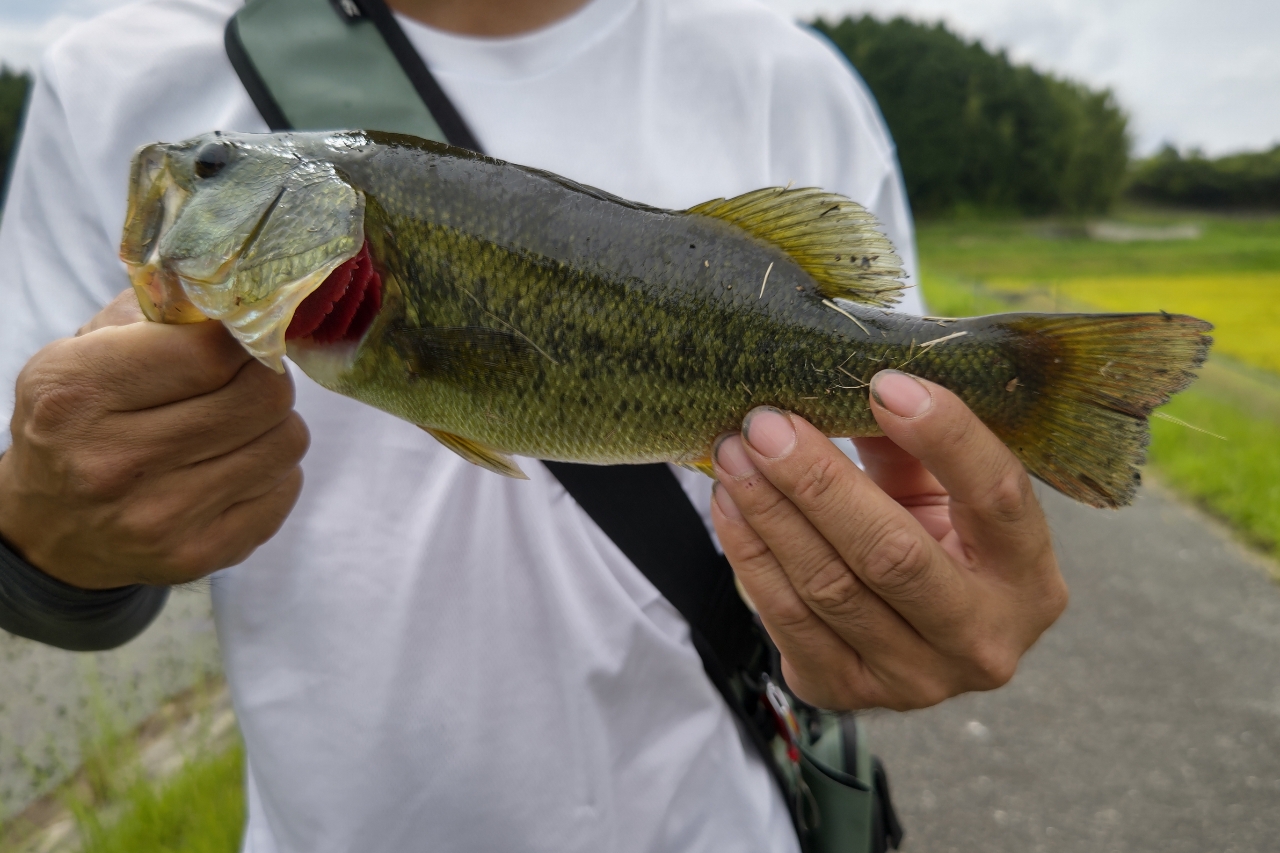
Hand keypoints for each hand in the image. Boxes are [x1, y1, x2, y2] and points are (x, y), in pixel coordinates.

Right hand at [0, 290, 307, 588]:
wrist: (49, 529)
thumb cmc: (76, 423)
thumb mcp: (80, 354)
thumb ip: (151, 314)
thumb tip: (234, 291)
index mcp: (79, 395)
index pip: (212, 352)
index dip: (242, 336)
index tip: (241, 333)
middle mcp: (116, 462)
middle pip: (263, 396)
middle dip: (266, 375)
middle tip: (248, 374)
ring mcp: (162, 518)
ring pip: (287, 441)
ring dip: (275, 422)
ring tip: (239, 421)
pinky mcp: (200, 555)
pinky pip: (286, 488)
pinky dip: (274, 469)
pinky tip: (234, 464)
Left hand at [710, 370, 1067, 710]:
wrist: (909, 631)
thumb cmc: (931, 538)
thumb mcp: (938, 489)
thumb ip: (907, 442)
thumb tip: (847, 380)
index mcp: (1029, 579)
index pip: (996, 497)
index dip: (944, 436)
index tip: (882, 382)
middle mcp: (983, 641)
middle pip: (893, 554)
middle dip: (818, 480)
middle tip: (767, 423)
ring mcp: (915, 680)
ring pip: (829, 587)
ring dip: (769, 511)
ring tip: (733, 452)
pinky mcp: (847, 692)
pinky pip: (787, 619)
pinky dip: (750, 553)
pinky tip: (730, 503)